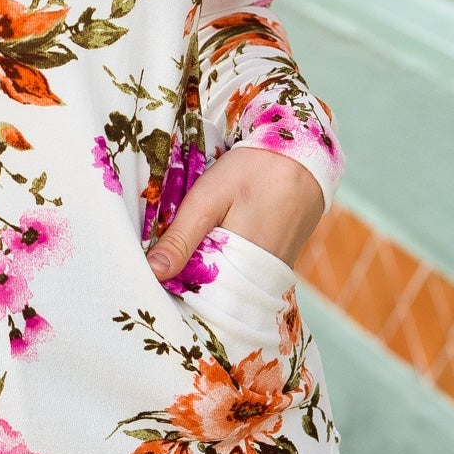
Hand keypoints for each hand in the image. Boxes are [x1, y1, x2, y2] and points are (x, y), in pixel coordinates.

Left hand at [146, 146, 325, 279]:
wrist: (304, 157)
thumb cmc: (254, 171)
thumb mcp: (208, 199)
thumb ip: (181, 238)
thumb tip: (153, 273)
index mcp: (240, 269)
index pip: (196, 297)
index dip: (172, 286)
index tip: (150, 276)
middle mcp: (260, 280)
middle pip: (214, 295)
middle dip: (188, 281)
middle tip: (162, 263)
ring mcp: (273, 274)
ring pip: (228, 285)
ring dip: (206, 273)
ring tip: (184, 254)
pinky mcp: (278, 265)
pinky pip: (245, 275)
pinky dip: (225, 265)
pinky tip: (211, 247)